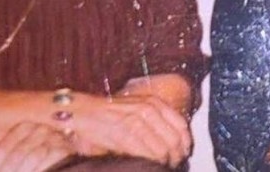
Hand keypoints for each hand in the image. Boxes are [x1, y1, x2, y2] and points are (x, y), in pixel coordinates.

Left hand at [0, 122, 75, 171]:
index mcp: (26, 127)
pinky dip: (40, 169)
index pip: (6, 145)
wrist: (67, 165)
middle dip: (7, 170)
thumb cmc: (36, 161)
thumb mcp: (16, 157)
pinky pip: (50, 160)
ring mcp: (55, 139)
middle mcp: (41, 129)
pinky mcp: (66, 150)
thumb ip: (0, 157)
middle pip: (19, 152)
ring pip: (33, 156)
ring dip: (22, 170)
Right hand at [73, 92, 191, 166]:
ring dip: (165, 162)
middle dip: (176, 156)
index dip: (185, 143)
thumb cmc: (109, 114)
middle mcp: (148, 110)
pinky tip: (149, 165)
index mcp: (154, 103)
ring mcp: (137, 122)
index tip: (184, 153)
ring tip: (162, 166)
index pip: (181, 125)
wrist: (84, 113)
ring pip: (163, 149)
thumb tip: (172, 141)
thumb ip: (154, 120)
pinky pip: (147, 154)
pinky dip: (151, 162)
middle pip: (174, 139)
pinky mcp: (125, 135)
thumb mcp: (138, 109)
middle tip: (173, 164)